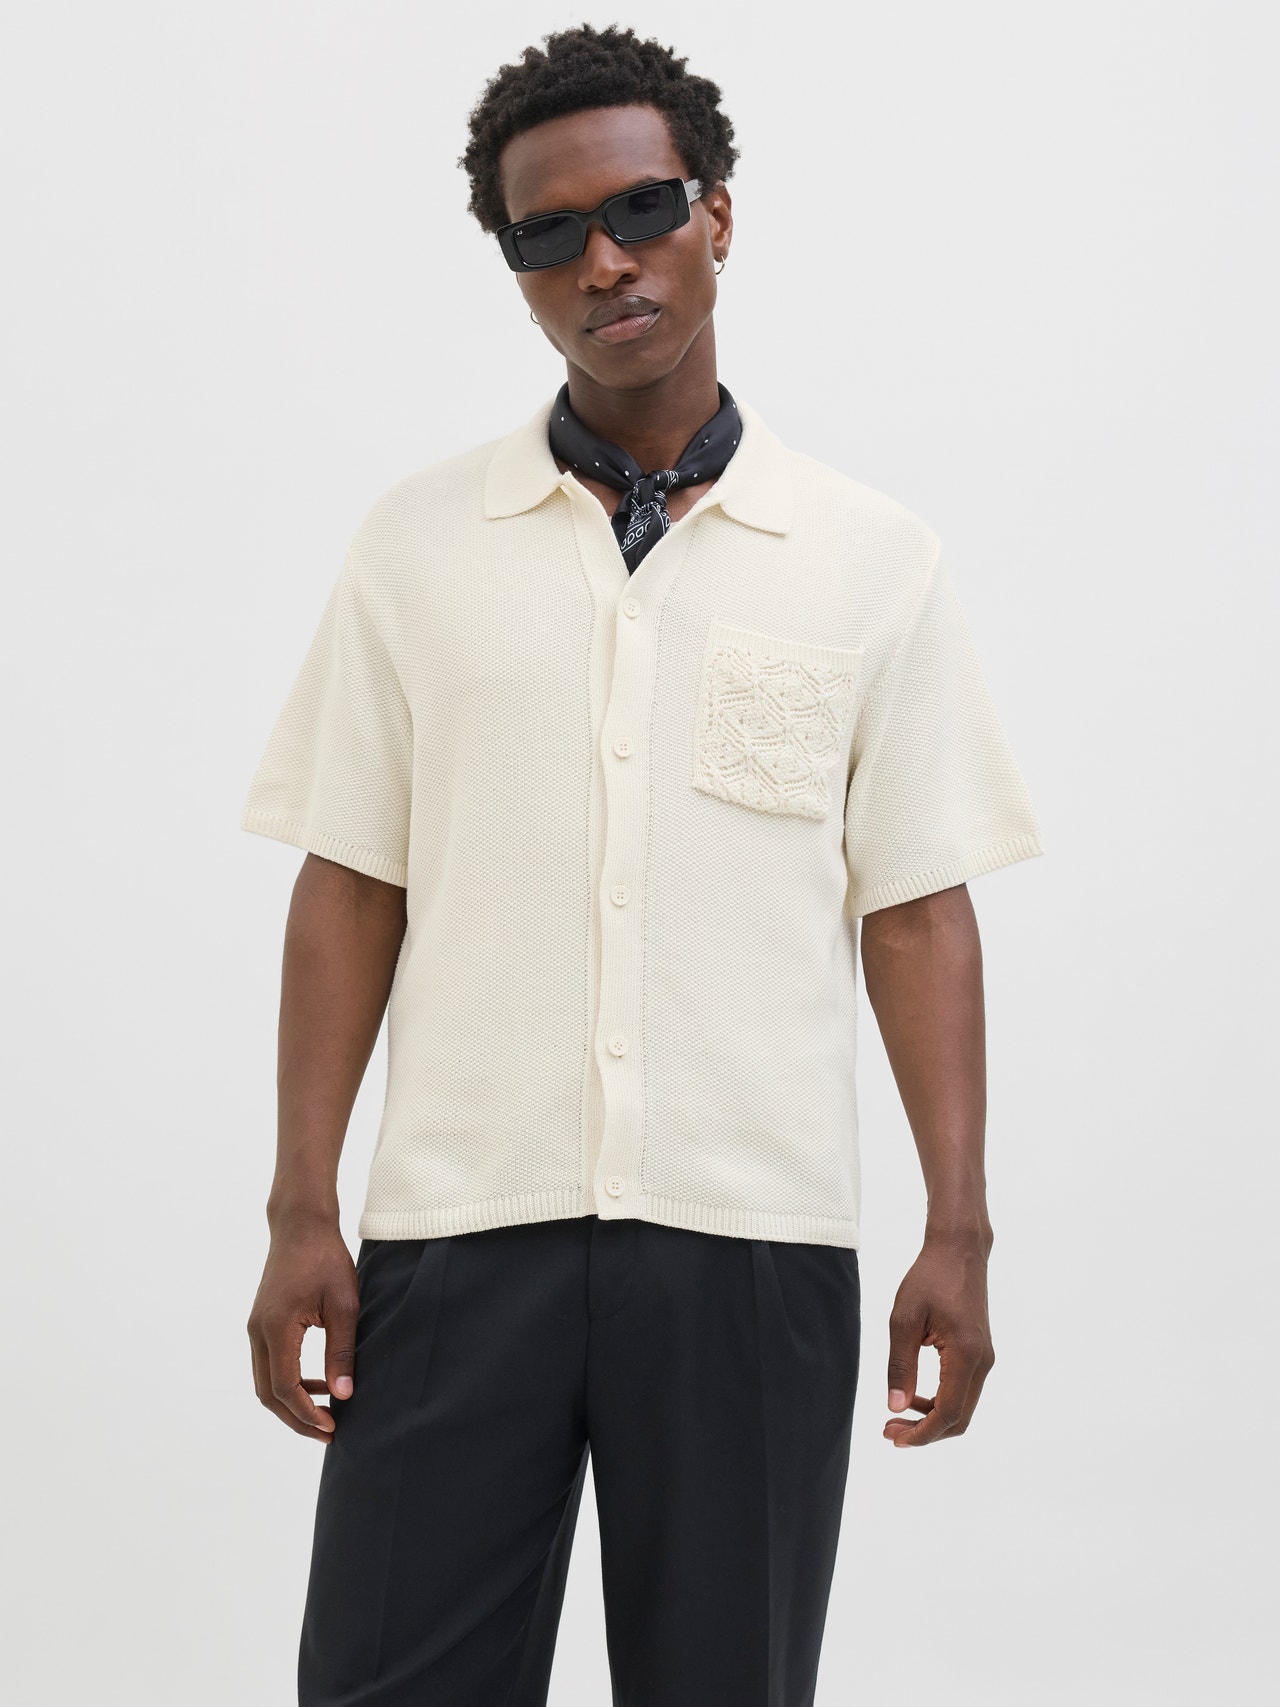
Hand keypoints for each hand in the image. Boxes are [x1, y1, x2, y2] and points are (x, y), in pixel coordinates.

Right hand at [247, 1223, 358, 1441]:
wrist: (301, 1225)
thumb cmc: (326, 1259)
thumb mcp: (344, 1305)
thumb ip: (342, 1351)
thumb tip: (344, 1394)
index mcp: (276, 1327)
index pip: (284, 1387)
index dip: (306, 1413)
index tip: (332, 1427)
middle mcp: (258, 1331)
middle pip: (267, 1393)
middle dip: (296, 1418)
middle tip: (328, 1432)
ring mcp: (256, 1327)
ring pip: (265, 1381)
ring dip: (291, 1402)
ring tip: (326, 1412)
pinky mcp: (261, 1323)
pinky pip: (269, 1364)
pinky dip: (288, 1381)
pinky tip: (317, 1382)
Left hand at [883, 1234, 994, 1446]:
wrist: (958, 1250)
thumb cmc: (928, 1278)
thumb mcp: (904, 1319)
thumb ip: (900, 1365)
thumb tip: (895, 1407)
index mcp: (966, 1354)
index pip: (947, 1412)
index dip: (922, 1433)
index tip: (893, 1438)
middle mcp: (983, 1362)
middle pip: (959, 1418)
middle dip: (926, 1432)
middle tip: (891, 1432)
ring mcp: (985, 1358)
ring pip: (963, 1407)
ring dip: (933, 1419)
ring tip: (898, 1416)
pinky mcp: (980, 1353)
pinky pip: (964, 1390)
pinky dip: (941, 1402)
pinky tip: (916, 1397)